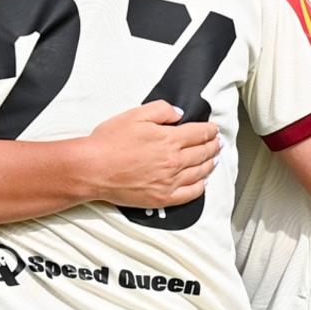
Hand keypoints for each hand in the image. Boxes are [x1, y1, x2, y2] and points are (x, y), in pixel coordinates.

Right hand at [79, 102, 220, 210]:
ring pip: (200, 172)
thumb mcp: (135, 115)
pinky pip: (190, 194)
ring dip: (210, 164)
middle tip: (218, 143)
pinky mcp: (163, 198)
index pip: (199, 134)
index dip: (209, 130)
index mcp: (169, 139)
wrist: (93, 169)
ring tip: (214, 159)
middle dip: (213, 146)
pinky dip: (200, 187)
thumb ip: (161, 110)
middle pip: (203, 153)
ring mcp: (170, 182)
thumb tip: (179, 114)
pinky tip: (202, 182)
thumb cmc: (109, 142)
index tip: (214, 129)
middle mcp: (174, 162)